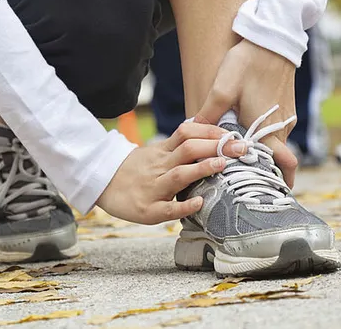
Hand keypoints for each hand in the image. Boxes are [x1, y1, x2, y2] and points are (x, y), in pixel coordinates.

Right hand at [95, 122, 245, 223]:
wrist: (100, 184)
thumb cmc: (132, 170)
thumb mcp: (153, 151)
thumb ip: (177, 145)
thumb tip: (207, 134)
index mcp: (161, 151)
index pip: (187, 133)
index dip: (211, 131)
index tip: (233, 135)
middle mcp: (159, 166)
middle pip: (188, 149)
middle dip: (216, 147)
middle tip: (240, 148)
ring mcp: (153, 187)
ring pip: (179, 175)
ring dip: (202, 169)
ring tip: (222, 165)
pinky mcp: (148, 209)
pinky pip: (168, 208)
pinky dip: (184, 206)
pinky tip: (199, 203)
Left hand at [195, 38, 298, 186]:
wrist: (272, 37)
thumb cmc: (248, 63)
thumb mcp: (222, 89)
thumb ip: (208, 114)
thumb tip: (191, 130)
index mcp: (269, 128)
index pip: (283, 163)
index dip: (280, 180)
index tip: (273, 193)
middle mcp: (282, 126)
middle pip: (275, 155)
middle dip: (261, 167)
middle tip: (242, 179)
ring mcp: (286, 115)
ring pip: (273, 140)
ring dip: (260, 149)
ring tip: (238, 157)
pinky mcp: (285, 104)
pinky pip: (274, 127)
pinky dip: (263, 134)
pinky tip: (246, 131)